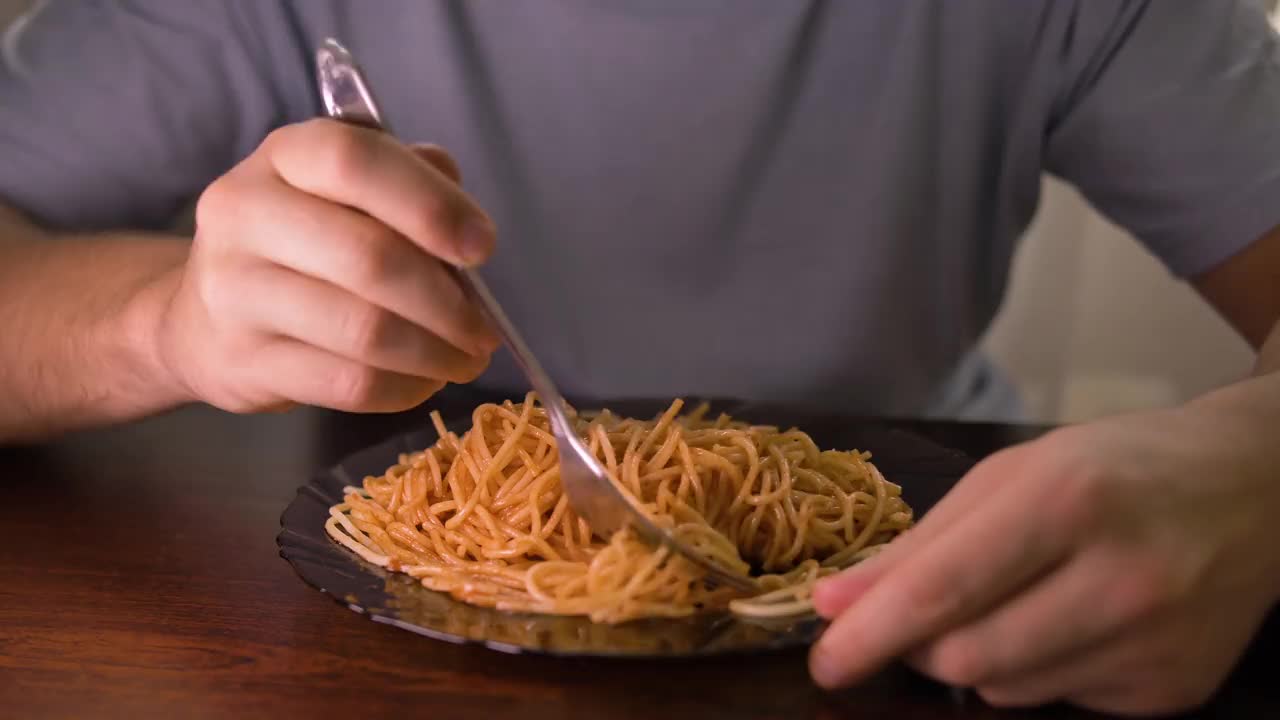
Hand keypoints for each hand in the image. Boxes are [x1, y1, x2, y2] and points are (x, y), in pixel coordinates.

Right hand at [157, 119, 498, 413]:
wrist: (199, 318)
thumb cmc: (301, 244)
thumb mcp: (347, 192)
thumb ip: (411, 186)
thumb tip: (468, 227)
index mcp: (284, 156)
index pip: (355, 161)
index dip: (430, 205)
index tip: (482, 247)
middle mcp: (245, 213)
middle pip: (369, 258)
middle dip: (448, 303)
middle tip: (486, 329)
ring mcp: (235, 291)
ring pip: (364, 330)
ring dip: (434, 353)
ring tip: (466, 360)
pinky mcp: (243, 362)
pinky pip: (347, 383)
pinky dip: (403, 389)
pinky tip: (425, 381)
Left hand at [808, 399, 1279, 714]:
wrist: (1254, 489)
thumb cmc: (1115, 466)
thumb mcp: (1013, 474)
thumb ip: (922, 543)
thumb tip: (836, 603)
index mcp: (1066, 501)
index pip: (943, 590)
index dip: (870, 632)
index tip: (824, 658)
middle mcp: (1120, 579)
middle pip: (967, 658)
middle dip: (918, 646)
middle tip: (918, 616)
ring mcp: (1154, 644)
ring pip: (1006, 690)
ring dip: (976, 658)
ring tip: (1010, 601)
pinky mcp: (1174, 690)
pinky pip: (1059, 702)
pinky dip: (1036, 670)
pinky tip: (1068, 622)